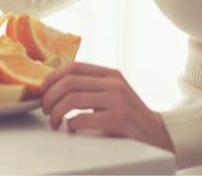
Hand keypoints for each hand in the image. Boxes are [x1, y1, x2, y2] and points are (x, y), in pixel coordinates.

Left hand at [40, 61, 173, 151]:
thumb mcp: (112, 91)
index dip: (52, 77)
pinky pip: (84, 118)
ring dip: (57, 112)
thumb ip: (91, 84)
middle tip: (46, 109)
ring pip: (73, 99)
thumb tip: (55, 84)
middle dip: (50, 96)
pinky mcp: (119, 119)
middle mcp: (114, 83)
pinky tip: (71, 127)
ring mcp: (118, 100)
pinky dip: (71, 124)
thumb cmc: (129, 115)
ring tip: (54, 121)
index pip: (73, 67)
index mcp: (110, 73)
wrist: (158, 134)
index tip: (43, 90)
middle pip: (69, 82)